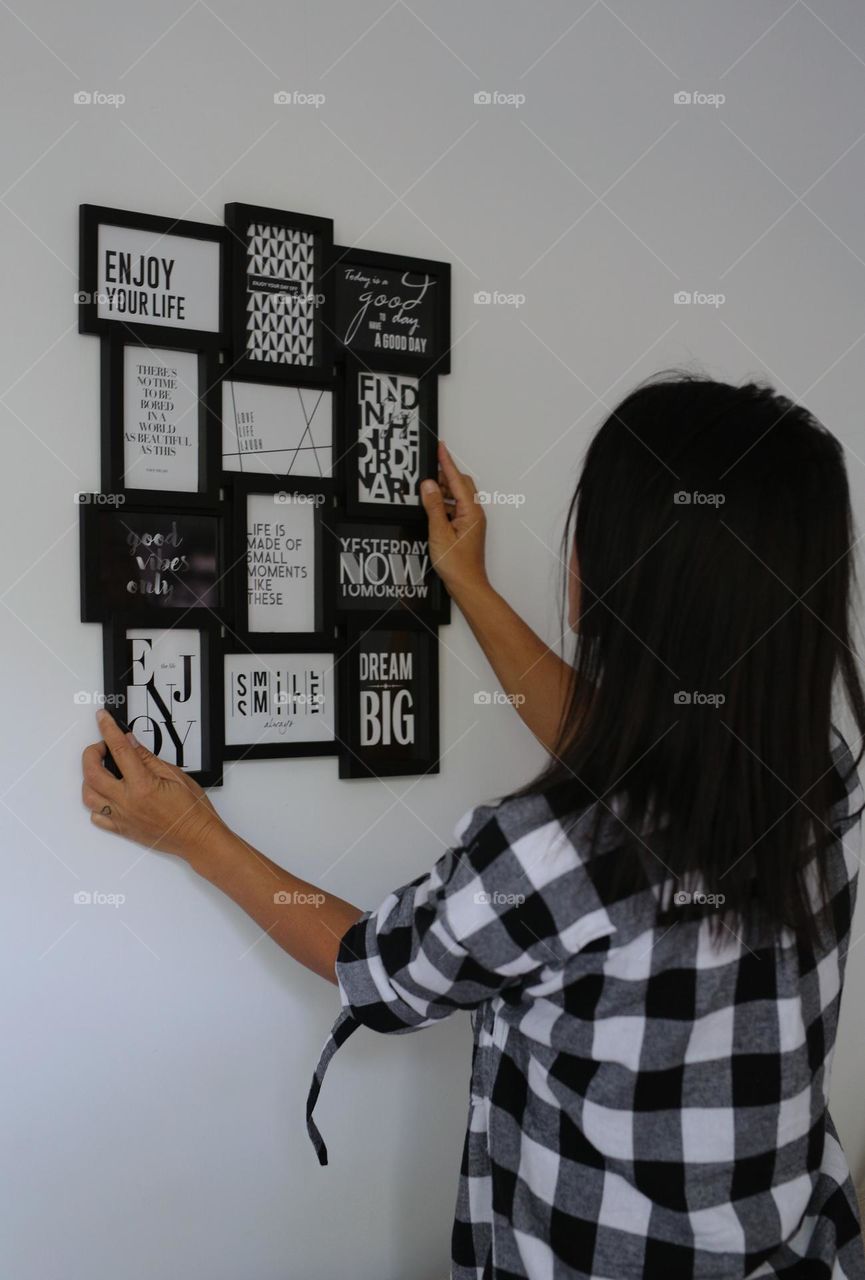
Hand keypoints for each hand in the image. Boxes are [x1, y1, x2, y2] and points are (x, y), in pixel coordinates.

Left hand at [81, 709, 224, 865]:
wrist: (197, 838)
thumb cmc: (192, 811)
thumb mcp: (175, 775)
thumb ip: (148, 758)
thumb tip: (130, 743)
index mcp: (142, 786)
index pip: (119, 750)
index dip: (108, 730)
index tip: (102, 718)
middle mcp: (127, 802)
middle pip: (92, 773)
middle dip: (91, 753)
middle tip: (101, 746)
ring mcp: (122, 817)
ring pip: (88, 795)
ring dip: (89, 778)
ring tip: (102, 770)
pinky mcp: (122, 829)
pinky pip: (96, 817)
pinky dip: (96, 803)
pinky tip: (105, 795)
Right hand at [420, 442, 487, 597]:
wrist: (467, 585)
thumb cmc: (458, 564)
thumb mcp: (439, 532)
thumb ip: (433, 506)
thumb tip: (429, 484)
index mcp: (471, 511)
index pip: (457, 479)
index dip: (446, 462)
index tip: (440, 448)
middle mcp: (474, 514)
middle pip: (460, 485)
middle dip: (444, 475)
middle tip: (429, 469)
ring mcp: (471, 521)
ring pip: (457, 497)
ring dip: (443, 491)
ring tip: (426, 491)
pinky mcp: (466, 529)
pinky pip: (455, 509)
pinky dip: (444, 504)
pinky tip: (433, 509)